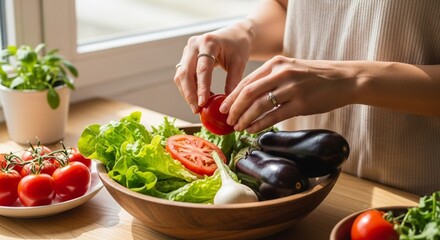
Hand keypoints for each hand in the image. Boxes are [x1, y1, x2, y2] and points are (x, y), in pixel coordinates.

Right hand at [173, 22, 252, 112]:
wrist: (234, 35)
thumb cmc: (238, 47)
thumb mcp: (239, 63)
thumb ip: (233, 81)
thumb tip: (226, 104)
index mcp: (208, 42)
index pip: (202, 68)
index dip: (201, 87)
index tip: (202, 103)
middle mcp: (194, 44)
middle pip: (185, 72)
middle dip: (189, 93)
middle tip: (196, 109)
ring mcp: (187, 50)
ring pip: (181, 75)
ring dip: (187, 93)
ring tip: (197, 108)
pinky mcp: (186, 57)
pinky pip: (183, 76)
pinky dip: (188, 88)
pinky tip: (198, 99)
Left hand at [220, 56, 354, 132]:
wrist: (344, 79)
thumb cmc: (316, 76)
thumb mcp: (291, 69)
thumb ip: (271, 78)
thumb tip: (248, 96)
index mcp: (276, 63)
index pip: (247, 81)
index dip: (232, 96)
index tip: (223, 107)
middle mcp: (282, 73)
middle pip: (249, 93)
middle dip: (234, 108)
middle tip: (227, 119)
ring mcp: (292, 88)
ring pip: (259, 105)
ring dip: (245, 118)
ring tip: (238, 126)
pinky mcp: (301, 104)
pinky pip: (274, 116)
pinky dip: (260, 124)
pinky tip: (252, 129)